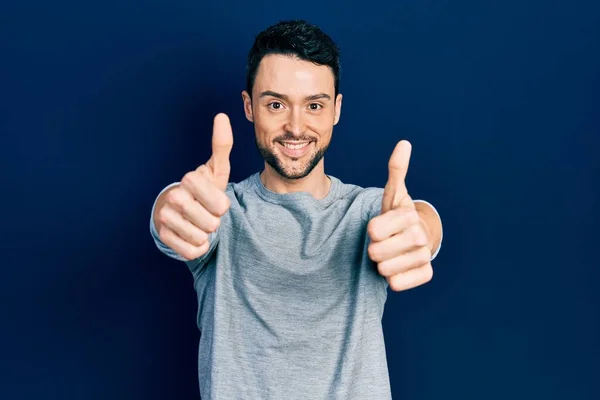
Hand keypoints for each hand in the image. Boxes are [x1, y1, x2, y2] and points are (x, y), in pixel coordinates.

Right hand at [156, 113, 233, 259]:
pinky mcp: (163, 236)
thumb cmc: (203, 190)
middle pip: (212, 224)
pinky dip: (196, 248)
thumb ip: (222, 145)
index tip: (214, 200)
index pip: (221, 205)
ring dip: (205, 235)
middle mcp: (175, 196)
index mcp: (191, 179)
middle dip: (214, 222)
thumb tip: (222, 116)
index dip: (222, 207)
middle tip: (205, 213)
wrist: (181, 211)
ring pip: (202, 239)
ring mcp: (166, 217)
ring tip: (197, 223)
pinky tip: (190, 236)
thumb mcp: (217, 170)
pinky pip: (191, 252)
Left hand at [367, 140, 433, 290]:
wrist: (414, 241)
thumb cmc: (397, 217)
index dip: (371, 231)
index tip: (381, 227)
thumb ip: (396, 171)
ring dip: (382, 264)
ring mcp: (424, 256)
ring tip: (390, 254)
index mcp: (408, 215)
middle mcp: (420, 236)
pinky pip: (397, 284)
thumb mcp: (393, 194)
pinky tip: (398, 268)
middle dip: (374, 249)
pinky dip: (392, 279)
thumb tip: (404, 144)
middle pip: (376, 252)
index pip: (373, 231)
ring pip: (384, 270)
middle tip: (384, 243)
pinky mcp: (426, 275)